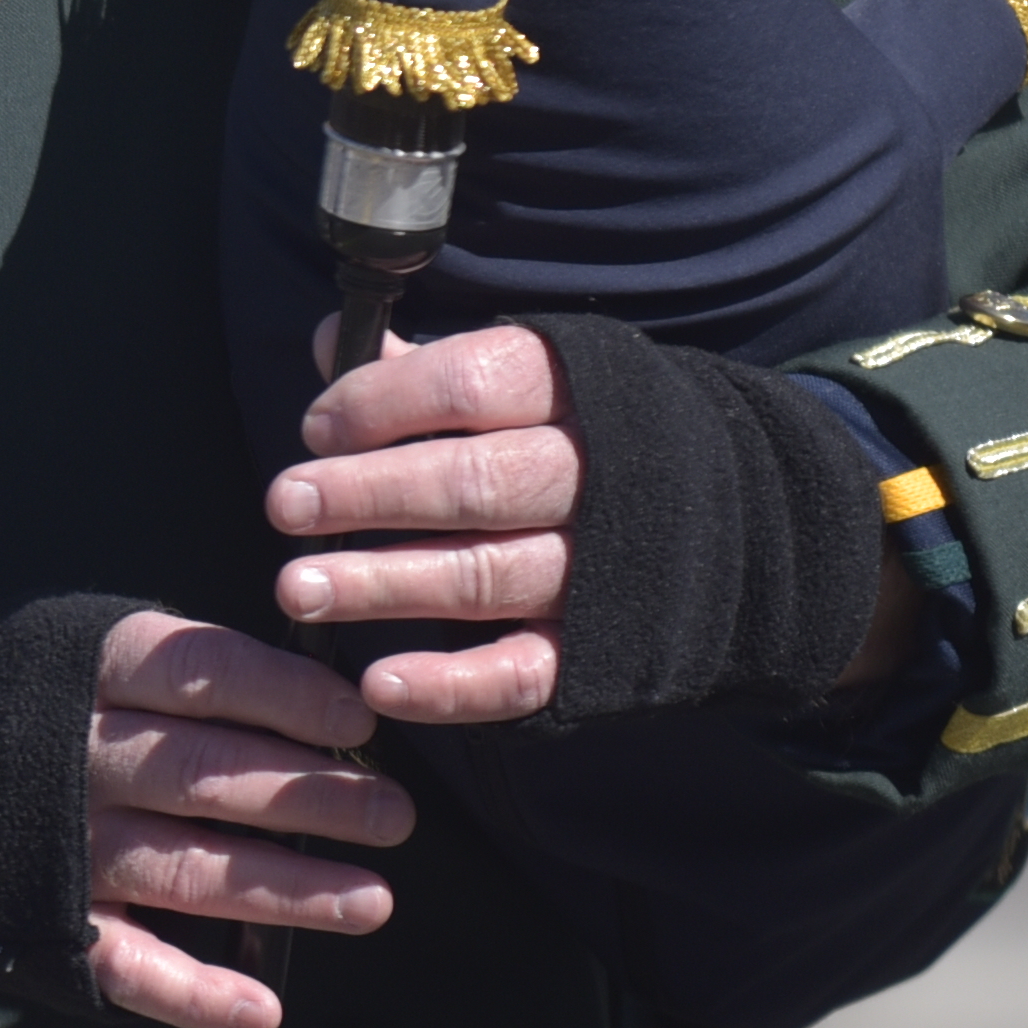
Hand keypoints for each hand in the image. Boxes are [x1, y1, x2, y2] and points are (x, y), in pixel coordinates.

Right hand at [0, 596, 408, 1027]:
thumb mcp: (65, 645)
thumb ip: (165, 669)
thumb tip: (302, 692)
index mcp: (82, 671)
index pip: (204, 676)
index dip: (290, 701)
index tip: (361, 722)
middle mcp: (72, 755)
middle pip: (211, 776)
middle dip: (315, 798)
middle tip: (394, 818)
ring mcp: (56, 848)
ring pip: (187, 870)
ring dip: (286, 891)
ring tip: (370, 902)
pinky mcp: (38, 926)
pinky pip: (126, 966)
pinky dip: (195, 992)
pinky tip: (262, 1009)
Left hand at [267, 322, 577, 725]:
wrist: (742, 517)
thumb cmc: (587, 433)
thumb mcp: (528, 377)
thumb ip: (424, 370)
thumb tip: (326, 342)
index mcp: (569, 391)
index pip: (470, 385)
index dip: (384, 404)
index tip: (315, 430)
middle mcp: (593, 477)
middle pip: (473, 483)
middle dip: (372, 494)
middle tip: (285, 505)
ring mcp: (604, 569)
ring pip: (487, 575)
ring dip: (387, 584)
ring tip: (300, 588)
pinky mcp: (605, 651)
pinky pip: (525, 671)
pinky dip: (452, 685)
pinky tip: (380, 682)